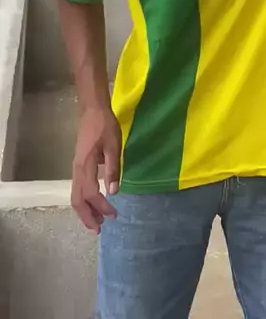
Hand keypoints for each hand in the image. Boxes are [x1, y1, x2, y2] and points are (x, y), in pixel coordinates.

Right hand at [71, 107, 120, 233]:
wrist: (92, 111)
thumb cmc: (105, 126)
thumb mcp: (114, 146)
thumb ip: (113, 169)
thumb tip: (114, 192)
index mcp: (86, 166)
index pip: (91, 193)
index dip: (101, 207)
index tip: (114, 215)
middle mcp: (77, 170)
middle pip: (77, 200)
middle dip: (87, 217)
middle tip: (99, 230)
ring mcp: (76, 168)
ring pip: (75, 196)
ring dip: (84, 211)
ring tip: (96, 222)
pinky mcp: (78, 165)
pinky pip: (77, 189)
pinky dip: (83, 201)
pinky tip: (92, 204)